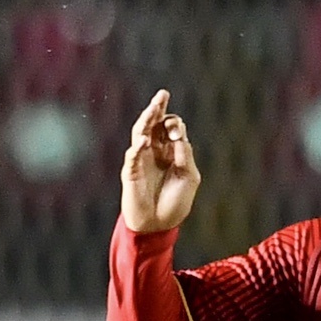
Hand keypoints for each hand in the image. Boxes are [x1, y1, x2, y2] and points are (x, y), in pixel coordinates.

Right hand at [120, 89, 200, 233]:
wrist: (159, 226)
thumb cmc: (175, 203)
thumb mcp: (189, 177)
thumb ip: (185, 156)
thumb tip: (179, 137)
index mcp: (170, 150)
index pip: (170, 127)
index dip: (176, 125)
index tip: (180, 136)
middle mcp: (154, 151)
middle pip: (153, 124)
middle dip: (157, 109)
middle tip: (163, 93)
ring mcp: (141, 161)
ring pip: (139, 134)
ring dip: (145, 121)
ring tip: (152, 108)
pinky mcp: (130, 174)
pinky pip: (132, 157)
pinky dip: (137, 149)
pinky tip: (143, 141)